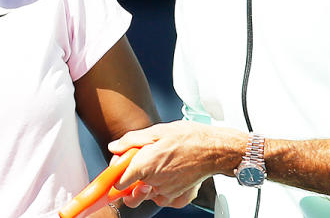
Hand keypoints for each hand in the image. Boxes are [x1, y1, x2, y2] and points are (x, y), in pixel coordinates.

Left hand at [107, 121, 246, 207]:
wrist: (214, 149)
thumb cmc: (189, 138)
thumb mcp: (157, 131)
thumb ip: (131, 141)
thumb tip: (114, 147)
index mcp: (145, 165)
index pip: (118, 182)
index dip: (116, 173)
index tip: (118, 167)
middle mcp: (154, 183)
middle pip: (130, 192)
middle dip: (130, 181)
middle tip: (137, 167)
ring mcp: (166, 193)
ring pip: (146, 194)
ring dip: (146, 184)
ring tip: (157, 166)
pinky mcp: (177, 197)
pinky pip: (161, 198)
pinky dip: (161, 190)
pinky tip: (167, 175)